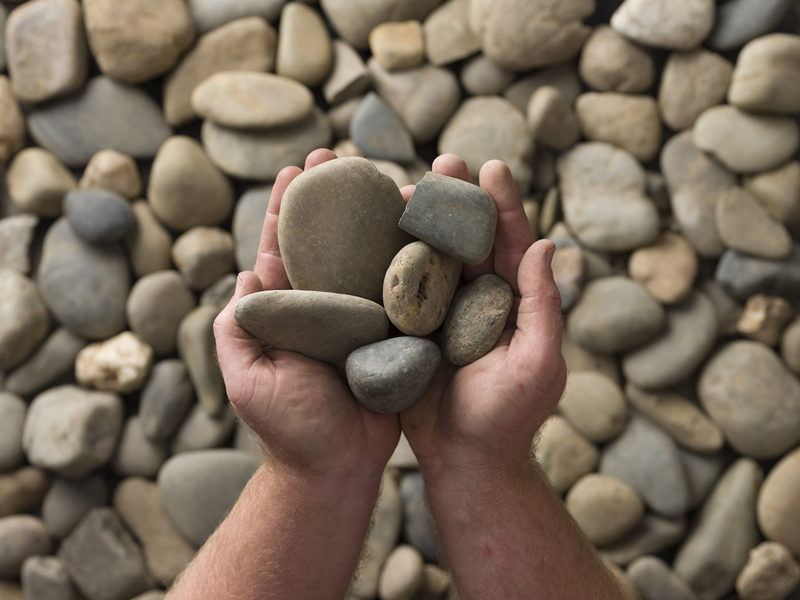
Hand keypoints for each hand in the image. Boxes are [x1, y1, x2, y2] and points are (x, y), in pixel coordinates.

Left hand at [213, 149, 400, 479]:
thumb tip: (244, 274)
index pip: (284, 248)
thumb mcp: (246, 378)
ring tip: (390, 180)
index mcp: (285, 311)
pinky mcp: (391, 335)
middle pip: (328, 242)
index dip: (289, 207)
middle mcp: (323, 307)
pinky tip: (423, 229)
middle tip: (341, 156)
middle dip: (331, 198)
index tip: (298, 167)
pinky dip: (410, 260)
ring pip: (369, 259)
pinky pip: (402, 292)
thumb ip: (236, 328)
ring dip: (376, 218)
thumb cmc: (288, 428)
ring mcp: (359, 319)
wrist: (336, 467)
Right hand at [399, 155, 566, 476]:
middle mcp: (478, 300)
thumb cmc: (506, 419)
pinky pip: (399, 288)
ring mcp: (443, 313)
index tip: (492, 167)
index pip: (511, 242)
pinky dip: (387, 260)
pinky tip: (369, 234)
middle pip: (467, 239)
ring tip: (400, 187)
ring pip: (431, 256)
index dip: (503, 204)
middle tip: (443, 161)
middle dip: (457, 199)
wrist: (464, 462)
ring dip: (418, 222)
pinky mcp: (411, 330)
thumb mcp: (537, 363)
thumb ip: (543, 306)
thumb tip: (546, 243)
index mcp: (514, 302)